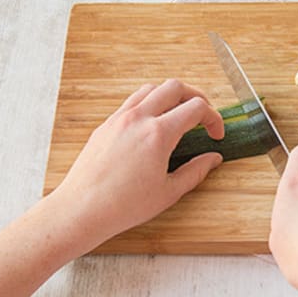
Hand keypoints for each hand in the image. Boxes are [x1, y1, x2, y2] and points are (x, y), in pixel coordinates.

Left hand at [51, 79, 224, 249]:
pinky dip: (149, 104)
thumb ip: (196, 171)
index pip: (196, 108)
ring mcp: (119, 119)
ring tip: (178, 115)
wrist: (82, 209)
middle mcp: (138, 119)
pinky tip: (153, 124)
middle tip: (203, 116)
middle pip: (175, 87)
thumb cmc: (123, 206)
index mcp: (158, 134)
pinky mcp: (106, 125)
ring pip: (151, 89)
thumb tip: (213, 159)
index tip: (216, 134)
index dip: (213, 118)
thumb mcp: (169, 192)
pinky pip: (131, 102)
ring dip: (170, 96)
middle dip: (196, 97)